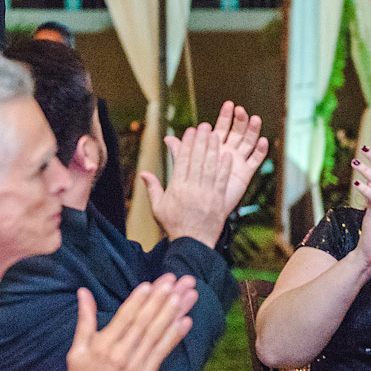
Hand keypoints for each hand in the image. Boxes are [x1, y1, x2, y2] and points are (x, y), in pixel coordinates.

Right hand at [66, 274, 195, 370]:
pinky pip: (163, 352)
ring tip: (187, 294)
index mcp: (105, 345)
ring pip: (158, 333)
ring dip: (174, 312)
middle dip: (162, 299)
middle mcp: (123, 353)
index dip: (140, 299)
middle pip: (146, 321)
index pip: (126, 316)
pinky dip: (175, 336)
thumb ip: (84, 320)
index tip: (152, 283)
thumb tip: (83, 292)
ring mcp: (138, 365)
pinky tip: (186, 321)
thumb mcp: (77, 350)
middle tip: (177, 281)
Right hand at [142, 124, 231, 245]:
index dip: (186, 144)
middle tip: (204, 126)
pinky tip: (227, 155)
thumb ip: (153, 188)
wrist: (193, 244)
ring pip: (210, 167)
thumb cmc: (174, 226)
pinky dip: (224, 167)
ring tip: (216, 134)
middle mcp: (192, 188)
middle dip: (201, 141)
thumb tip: (143, 173)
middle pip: (197, 160)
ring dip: (213, 149)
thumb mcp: (158, 208)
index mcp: (177, 188)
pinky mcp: (219, 200)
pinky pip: (222, 180)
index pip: (182, 161)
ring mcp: (207, 194)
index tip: (188, 132)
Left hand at [165, 101, 268, 212]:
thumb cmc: (192, 185)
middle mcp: (227, 151)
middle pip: (236, 131)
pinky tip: (263, 141)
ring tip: (255, 119)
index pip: (220, 127)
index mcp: (213, 147)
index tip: (229, 104)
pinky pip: (255, 160)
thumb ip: (179, 152)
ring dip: (252, 131)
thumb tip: (167, 138)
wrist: (202, 208)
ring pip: (248, 142)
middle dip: (238, 120)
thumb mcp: (184, 168)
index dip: (224, 117)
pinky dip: (260, 150)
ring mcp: (237, 161)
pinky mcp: (245, 173)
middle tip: (239, 109)